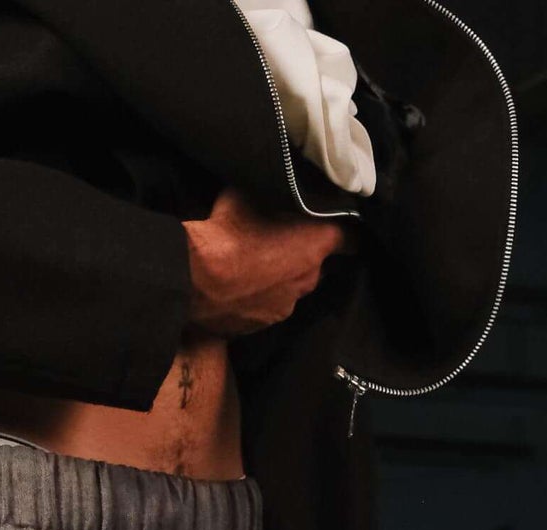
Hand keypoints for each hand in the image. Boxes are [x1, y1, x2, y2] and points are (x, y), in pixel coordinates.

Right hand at [184, 188, 346, 337]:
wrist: (196, 280)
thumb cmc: (228, 230)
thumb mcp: (251, 193)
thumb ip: (273, 193)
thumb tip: (276, 186)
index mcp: (316, 243)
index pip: (349, 239)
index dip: (344, 231)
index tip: (336, 225)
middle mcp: (309, 278)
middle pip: (318, 265)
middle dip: (306, 253)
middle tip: (286, 239)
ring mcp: (287, 306)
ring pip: (293, 287)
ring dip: (282, 277)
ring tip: (259, 265)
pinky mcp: (264, 325)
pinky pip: (270, 306)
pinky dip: (262, 296)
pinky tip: (243, 286)